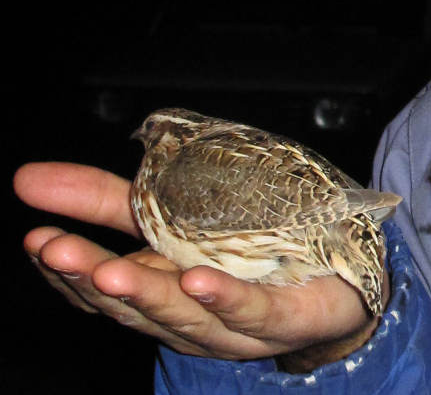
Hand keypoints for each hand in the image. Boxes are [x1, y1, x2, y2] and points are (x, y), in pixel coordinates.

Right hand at [14, 162, 382, 366]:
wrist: (332, 281)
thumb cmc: (242, 249)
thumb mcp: (169, 214)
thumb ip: (104, 199)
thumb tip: (25, 176)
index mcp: (157, 289)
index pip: (102, 287)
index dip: (68, 269)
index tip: (37, 240)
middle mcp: (189, 315)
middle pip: (138, 303)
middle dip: (96, 279)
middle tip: (60, 253)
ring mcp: (235, 321)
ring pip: (186, 313)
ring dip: (148, 294)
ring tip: (113, 271)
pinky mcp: (284, 314)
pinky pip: (252, 308)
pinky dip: (224, 297)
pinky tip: (198, 278)